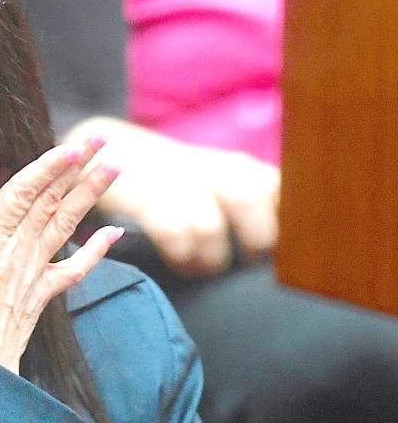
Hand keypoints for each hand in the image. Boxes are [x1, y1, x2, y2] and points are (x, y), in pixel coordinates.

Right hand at [0, 139, 123, 373]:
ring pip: (66, 225)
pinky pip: (74, 268)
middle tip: (101, 141)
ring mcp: (35, 271)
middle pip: (51, 202)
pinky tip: (114, 233)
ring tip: (113, 169)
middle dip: (78, 169)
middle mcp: (18, 251)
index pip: (23, 194)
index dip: (48, 168)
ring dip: (90, 196)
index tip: (73, 146)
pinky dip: (97, 250)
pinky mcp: (43, 293)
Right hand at [66, 117, 280, 275]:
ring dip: (210, 259)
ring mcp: (178, 181)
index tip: (289, 250)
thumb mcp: (228, 188)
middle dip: (255, 241)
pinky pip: (173, 234)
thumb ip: (264, 212)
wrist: (120, 155)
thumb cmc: (187, 188)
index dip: (292, 224)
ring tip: (205, 266)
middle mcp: (216, 170)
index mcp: (246, 170)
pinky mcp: (145, 197)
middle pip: (249, 198)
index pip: (284, 191)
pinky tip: (182, 260)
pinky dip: (182, 256)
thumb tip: (301, 254)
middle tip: (247, 260)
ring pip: (209, 227)